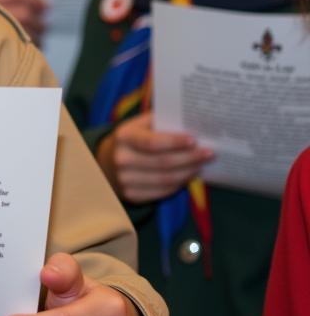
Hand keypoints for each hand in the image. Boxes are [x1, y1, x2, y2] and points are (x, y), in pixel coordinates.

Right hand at [97, 112, 212, 203]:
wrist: (107, 162)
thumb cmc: (133, 139)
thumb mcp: (139, 124)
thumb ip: (160, 121)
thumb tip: (191, 120)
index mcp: (124, 136)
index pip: (152, 142)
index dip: (175, 142)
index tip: (195, 140)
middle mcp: (122, 159)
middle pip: (163, 162)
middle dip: (189, 158)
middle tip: (209, 153)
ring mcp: (125, 179)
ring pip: (166, 179)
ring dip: (188, 172)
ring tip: (202, 165)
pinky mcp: (132, 194)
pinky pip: (163, 191)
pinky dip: (179, 184)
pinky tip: (188, 176)